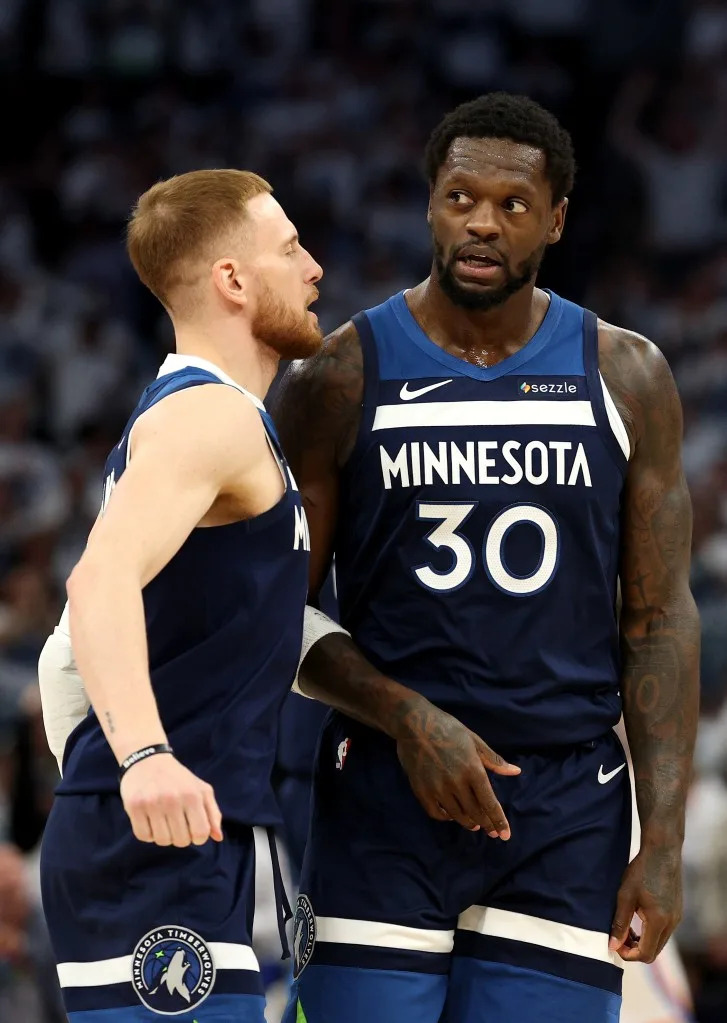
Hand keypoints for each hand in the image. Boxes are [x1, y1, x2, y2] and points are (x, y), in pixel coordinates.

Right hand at [120, 754, 222, 846]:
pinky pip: (144, 836)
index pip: (201, 834)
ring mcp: (152, 803)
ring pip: (162, 841)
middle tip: (176, 823)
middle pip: (180, 841)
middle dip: (180, 837)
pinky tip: (150, 820)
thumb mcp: (202, 790)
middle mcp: (173, 799)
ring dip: (164, 836)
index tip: (192, 829)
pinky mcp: (134, 806)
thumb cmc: (179, 779)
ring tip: (163, 821)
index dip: (198, 838)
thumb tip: (218, 838)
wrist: (148, 759)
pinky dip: (148, 833)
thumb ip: (213, 813)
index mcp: (193, 796)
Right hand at [394, 700, 519, 837]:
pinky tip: (451, 815)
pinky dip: (446, 818)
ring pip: (457, 815)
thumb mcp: (474, 740)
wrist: (414, 724)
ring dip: (468, 822)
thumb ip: (494, 760)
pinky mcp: (421, 791)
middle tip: (491, 831)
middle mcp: (456, 783)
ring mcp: (437, 788)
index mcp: (473, 770)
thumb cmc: (448, 729)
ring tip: (474, 824)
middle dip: (486, 824)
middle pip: (475, 813)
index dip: (499, 821)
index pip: (489, 803)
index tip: (505, 835)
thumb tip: (516, 772)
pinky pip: (436, 813)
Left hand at [609, 846, 682, 962]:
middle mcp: (672, 923)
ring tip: (627, 928)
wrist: (662, 852)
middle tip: (619, 937)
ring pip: (660, 942)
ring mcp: (677, 918)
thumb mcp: (625, 896)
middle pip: (654, 952)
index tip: (615, 945)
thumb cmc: (641, 871)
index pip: (646, 954)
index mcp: (659, 921)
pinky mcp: (677, 911)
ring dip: (643, 941)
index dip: (629, 955)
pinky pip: (664, 931)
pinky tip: (639, 918)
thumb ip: (620, 923)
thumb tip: (613, 946)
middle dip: (635, 950)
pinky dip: (651, 932)